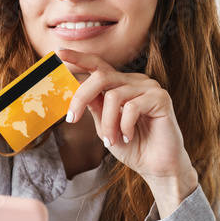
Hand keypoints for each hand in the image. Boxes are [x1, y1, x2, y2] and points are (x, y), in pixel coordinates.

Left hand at [58, 48, 198, 216]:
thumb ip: (95, 107)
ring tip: (111, 141)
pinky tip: (129, 137)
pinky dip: (124, 126)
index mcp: (121, 85)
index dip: (79, 58)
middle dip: (81, 98)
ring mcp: (149, 87)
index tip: (58, 53)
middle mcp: (135, 81)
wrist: (157, 167)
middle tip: (71, 119)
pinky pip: (132, 107)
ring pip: (114, 96)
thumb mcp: (105, 126)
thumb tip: (77, 88)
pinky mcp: (161, 97)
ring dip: (108, 124)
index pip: (99, 66)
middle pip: (101, 77)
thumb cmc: (133, 147)